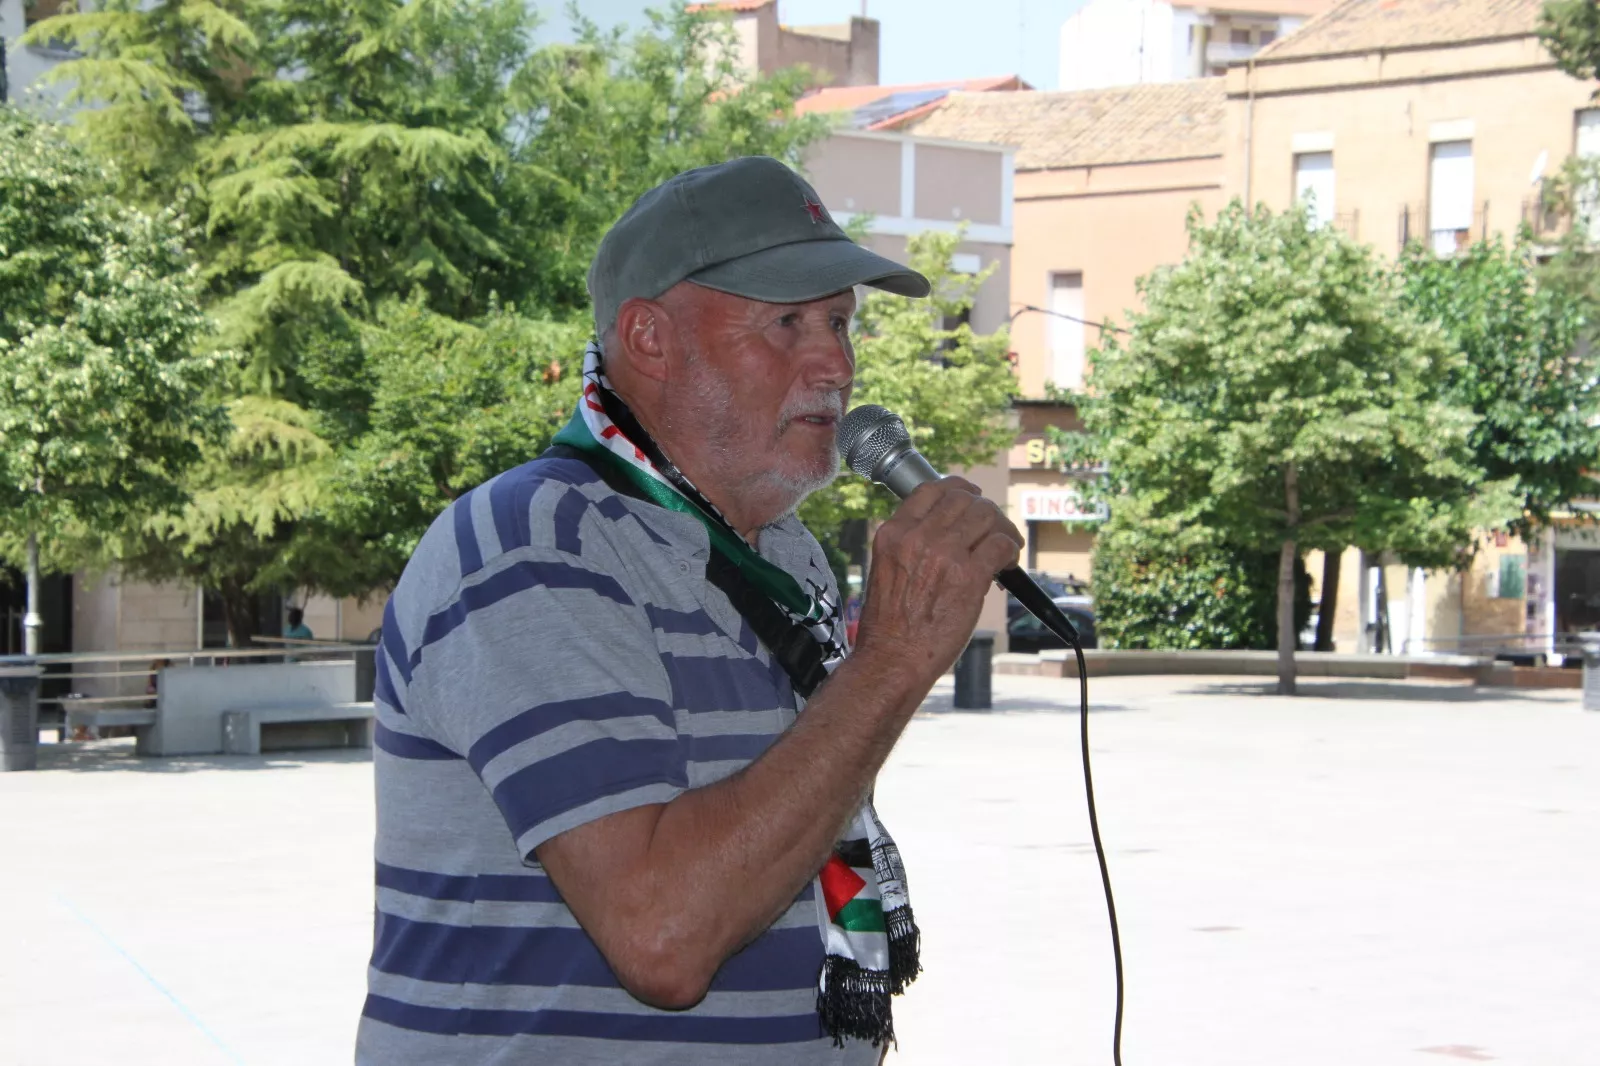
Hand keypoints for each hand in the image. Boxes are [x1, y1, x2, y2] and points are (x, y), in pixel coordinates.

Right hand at [852, 478, 1021, 684]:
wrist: (891, 659)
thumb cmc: (889, 626)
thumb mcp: (885, 570)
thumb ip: (910, 545)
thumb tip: (947, 532)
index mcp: (893, 533)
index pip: (931, 489)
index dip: (958, 489)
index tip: (971, 498)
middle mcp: (917, 537)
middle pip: (964, 498)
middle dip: (985, 509)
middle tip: (995, 529)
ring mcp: (944, 555)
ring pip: (986, 515)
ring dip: (1003, 528)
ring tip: (1006, 548)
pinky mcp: (968, 577)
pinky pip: (1001, 545)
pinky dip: (1010, 551)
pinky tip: (1007, 567)